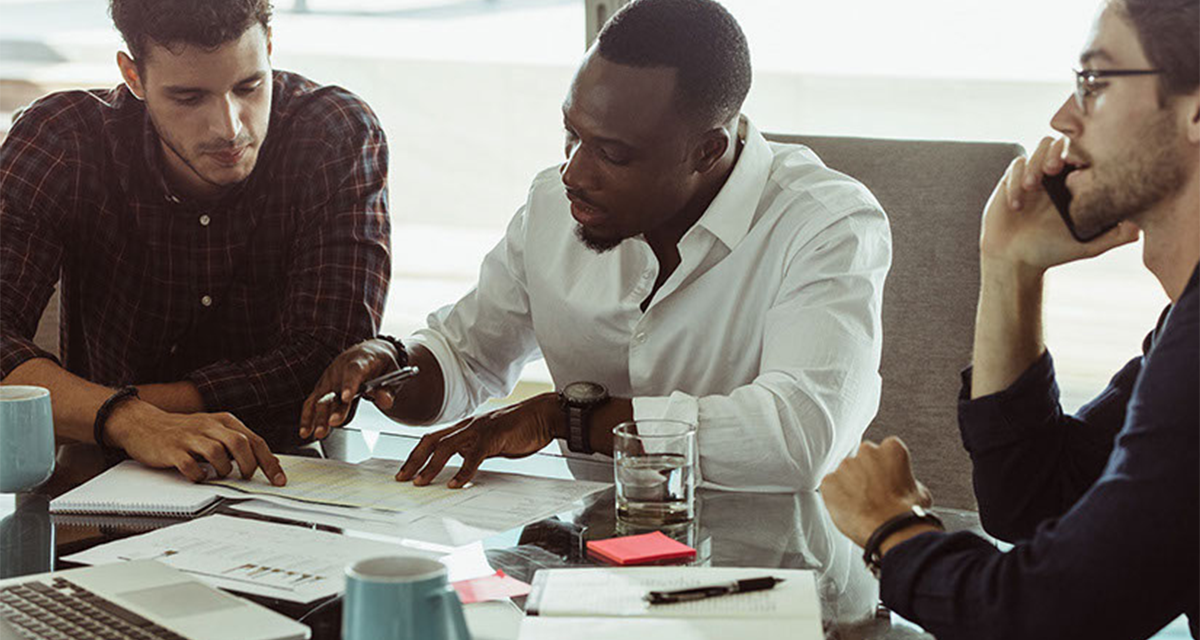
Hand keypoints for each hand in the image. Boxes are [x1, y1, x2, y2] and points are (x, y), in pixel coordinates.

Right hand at [106, 400, 285, 485]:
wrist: (143, 423)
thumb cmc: (182, 430)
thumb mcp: (212, 429)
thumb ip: (235, 441)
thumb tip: (263, 461)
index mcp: (223, 421)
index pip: (254, 440)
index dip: (269, 461)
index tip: (278, 479)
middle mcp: (209, 426)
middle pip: (240, 444)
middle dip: (250, 465)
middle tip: (247, 477)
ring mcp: (190, 438)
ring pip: (217, 453)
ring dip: (224, 469)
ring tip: (220, 474)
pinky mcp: (172, 450)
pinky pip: (190, 465)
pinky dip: (199, 475)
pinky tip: (199, 476)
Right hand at [300, 338, 402, 439]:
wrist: (368, 351)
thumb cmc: (380, 363)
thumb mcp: (392, 372)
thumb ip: (388, 389)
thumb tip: (386, 401)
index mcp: (360, 360)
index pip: (353, 372)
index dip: (349, 384)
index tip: (346, 398)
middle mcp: (340, 368)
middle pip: (334, 389)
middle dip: (333, 408)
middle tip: (334, 423)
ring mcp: (328, 377)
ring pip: (320, 397)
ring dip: (319, 416)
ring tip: (319, 433)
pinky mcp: (321, 387)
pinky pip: (311, 402)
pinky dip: (308, 417)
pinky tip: (306, 431)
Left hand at [396, 393, 559, 487]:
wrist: (544, 415)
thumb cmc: (521, 428)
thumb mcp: (492, 442)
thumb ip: (476, 450)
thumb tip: (463, 462)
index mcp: (466, 427)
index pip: (434, 439)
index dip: (416, 455)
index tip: (405, 471)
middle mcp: (468, 426)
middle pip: (432, 441)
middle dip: (414, 460)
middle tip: (403, 478)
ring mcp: (480, 430)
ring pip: (447, 446)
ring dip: (431, 466)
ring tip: (421, 482)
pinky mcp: (494, 436)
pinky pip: (474, 455)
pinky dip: (463, 470)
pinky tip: (456, 483)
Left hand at [820, 437, 932, 547]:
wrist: (890, 529)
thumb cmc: (905, 513)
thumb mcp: (920, 493)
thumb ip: (908, 481)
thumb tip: (905, 487)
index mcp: (891, 449)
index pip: (884, 451)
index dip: (884, 469)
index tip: (885, 481)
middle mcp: (867, 451)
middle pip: (861, 459)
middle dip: (865, 474)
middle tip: (872, 495)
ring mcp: (845, 466)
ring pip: (844, 473)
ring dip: (849, 486)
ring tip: (862, 506)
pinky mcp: (829, 482)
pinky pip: (830, 487)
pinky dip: (836, 497)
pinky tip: (849, 510)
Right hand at [979, 136, 1138, 272]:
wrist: (1014, 260)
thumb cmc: (1049, 253)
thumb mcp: (1086, 247)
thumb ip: (1113, 237)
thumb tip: (1140, 228)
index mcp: (1075, 185)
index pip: (1083, 155)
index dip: (1082, 154)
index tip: (1079, 169)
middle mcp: (1055, 177)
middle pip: (1060, 144)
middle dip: (1056, 152)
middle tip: (1053, 169)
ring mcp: (1032, 177)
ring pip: (1038, 150)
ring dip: (1034, 164)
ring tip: (1031, 187)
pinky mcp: (1010, 181)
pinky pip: (1015, 166)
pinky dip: (1015, 181)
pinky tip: (1016, 205)